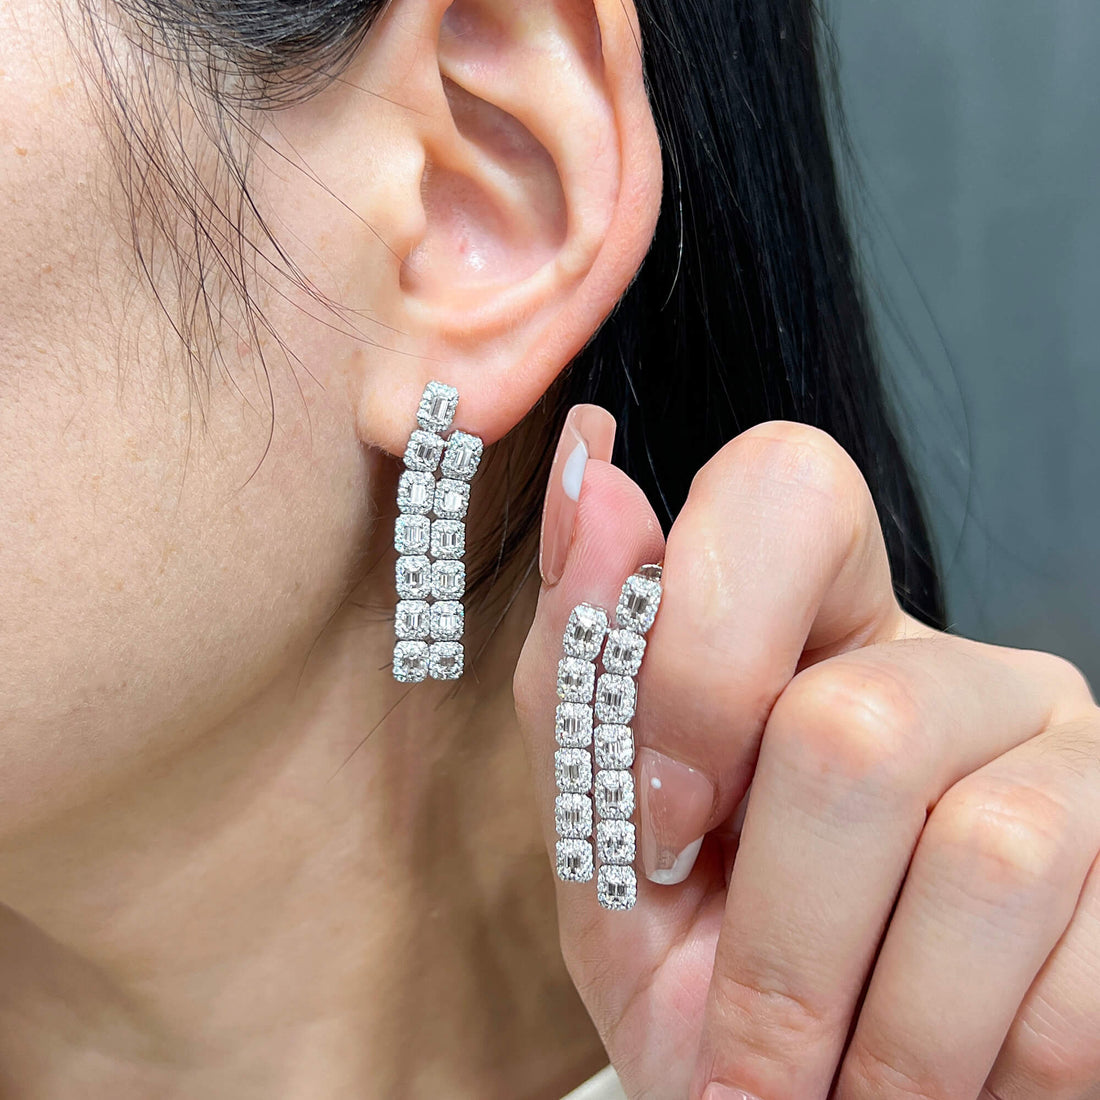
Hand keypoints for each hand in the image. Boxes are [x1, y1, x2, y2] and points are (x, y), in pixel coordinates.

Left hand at [514, 416, 1099, 1098]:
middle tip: (743, 1052)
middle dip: (780, 943)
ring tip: (829, 1091)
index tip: (665, 820)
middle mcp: (954, 666)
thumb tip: (583, 465)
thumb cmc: (695, 971)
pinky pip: (1081, 984)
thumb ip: (587, 675)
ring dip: (879, 1039)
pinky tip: (927, 1090)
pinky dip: (974, 1084)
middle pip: (860, 724)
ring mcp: (1073, 758)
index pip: (786, 489)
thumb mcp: (609, 841)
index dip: (705, 651)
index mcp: (811, 625)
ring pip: (989, 852)